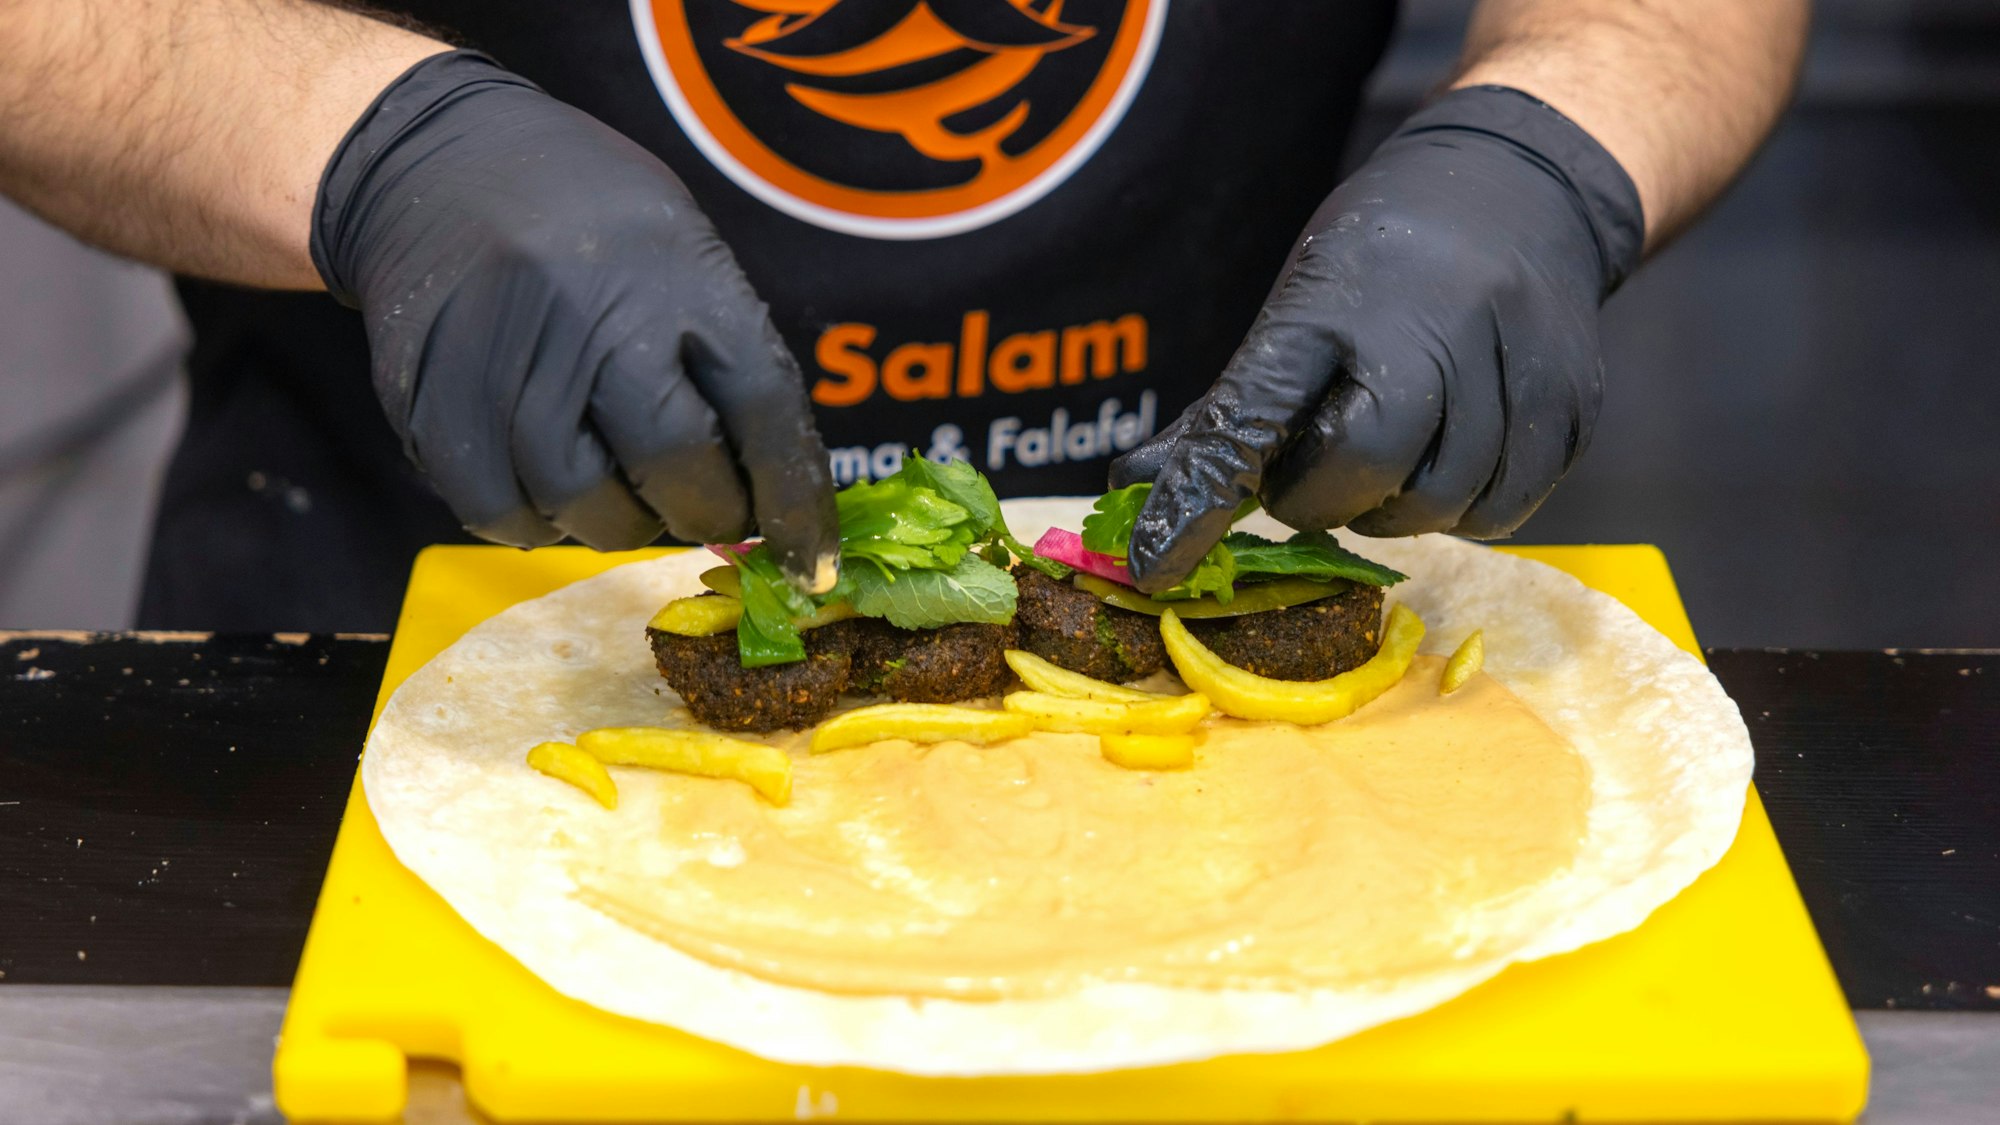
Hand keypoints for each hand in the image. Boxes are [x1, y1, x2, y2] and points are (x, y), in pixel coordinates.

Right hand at [312, 52, 838, 589]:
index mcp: (679, 271)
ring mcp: (507, 357)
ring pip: (583, 502)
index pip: (765, 407)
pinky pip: (497, 510)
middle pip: (674, 461)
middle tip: (704, 511)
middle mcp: (595, 313)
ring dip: (621, 525)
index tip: (813, 565)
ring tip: (626, 494)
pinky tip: (553, 494)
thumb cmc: (590, 218)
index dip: (797, 501)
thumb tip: (770, 497)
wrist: (438, 161)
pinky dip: (538, 524)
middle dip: (706, 513)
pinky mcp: (433, 398)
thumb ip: (727, 357)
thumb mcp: (682, 247)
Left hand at [1110, 85, 1643, 592]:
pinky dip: (1463, 509)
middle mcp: (1432, 326)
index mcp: (1335, 300)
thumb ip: (1226, 411)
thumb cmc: (1384, 261)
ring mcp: (1516, 364)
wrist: (1522, 188)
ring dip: (1395, 509)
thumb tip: (1130, 491)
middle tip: (1317, 476)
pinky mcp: (1573, 404)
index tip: (1154, 564)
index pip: (1252, 412)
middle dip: (1324, 498)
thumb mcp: (1297, 308)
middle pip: (1365, 470)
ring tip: (1388, 459)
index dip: (1199, 497)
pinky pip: (1506, 509)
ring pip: (1441, 504)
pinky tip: (1446, 463)